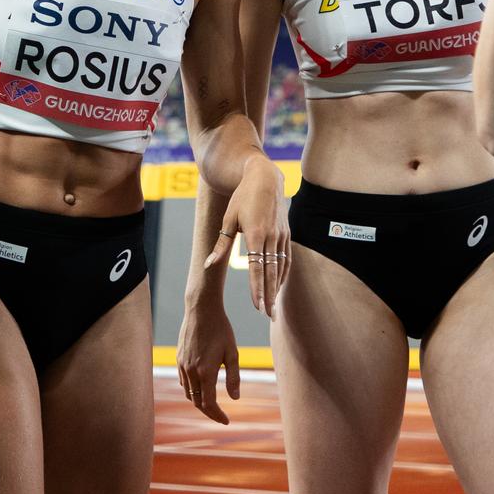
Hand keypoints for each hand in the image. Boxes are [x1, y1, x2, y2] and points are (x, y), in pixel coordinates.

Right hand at [175, 294, 241, 423]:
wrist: (201, 310)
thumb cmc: (221, 329)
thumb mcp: (232, 353)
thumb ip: (233, 377)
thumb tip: (235, 398)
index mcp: (206, 372)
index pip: (209, 403)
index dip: (217, 415)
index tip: (226, 421)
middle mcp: (191, 371)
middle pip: (197, 402)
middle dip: (209, 412)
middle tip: (220, 417)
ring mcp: (182, 365)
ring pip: (188, 393)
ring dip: (199, 402)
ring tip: (211, 405)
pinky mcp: (179, 359)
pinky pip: (184, 382)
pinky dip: (192, 390)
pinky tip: (201, 388)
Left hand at [223, 156, 289, 318]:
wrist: (264, 178)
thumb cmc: (242, 198)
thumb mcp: (228, 219)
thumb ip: (221, 244)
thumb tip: (208, 265)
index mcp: (255, 234)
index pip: (257, 267)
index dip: (257, 288)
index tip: (257, 305)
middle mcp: (271, 237)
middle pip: (271, 272)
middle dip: (269, 296)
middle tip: (268, 315)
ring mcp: (280, 236)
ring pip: (280, 267)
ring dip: (276, 289)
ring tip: (273, 308)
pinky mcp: (286, 234)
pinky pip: (286, 258)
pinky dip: (283, 274)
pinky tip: (279, 287)